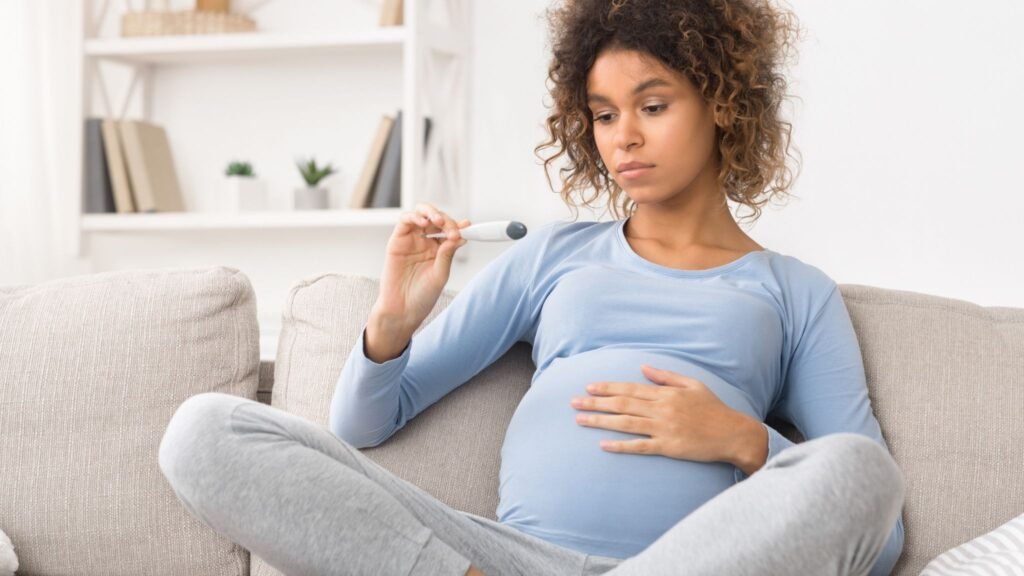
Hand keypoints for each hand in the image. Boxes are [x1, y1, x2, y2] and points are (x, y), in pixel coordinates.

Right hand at [367, 203, 470, 360]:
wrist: (402, 310)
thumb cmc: (422, 296)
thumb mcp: (440, 275)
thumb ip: (447, 254)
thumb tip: (460, 236)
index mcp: (439, 249)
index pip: (449, 230)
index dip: (458, 226)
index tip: (467, 227)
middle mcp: (425, 242)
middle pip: (436, 218)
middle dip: (446, 219)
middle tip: (451, 228)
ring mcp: (411, 240)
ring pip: (421, 214)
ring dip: (431, 213)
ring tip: (439, 222)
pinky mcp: (397, 241)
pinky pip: (405, 221)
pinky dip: (415, 217)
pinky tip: (424, 223)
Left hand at [570, 364, 767, 471]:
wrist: (734, 434)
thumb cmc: (713, 409)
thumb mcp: (693, 385)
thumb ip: (666, 376)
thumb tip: (643, 367)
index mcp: (666, 393)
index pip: (630, 388)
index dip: (607, 387)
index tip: (588, 387)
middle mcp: (662, 409)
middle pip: (622, 404)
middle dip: (595, 402)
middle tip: (573, 402)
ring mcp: (664, 428)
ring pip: (625, 423)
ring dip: (601, 421)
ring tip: (580, 420)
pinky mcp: (669, 447)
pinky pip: (640, 446)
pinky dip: (621, 446)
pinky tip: (603, 445)